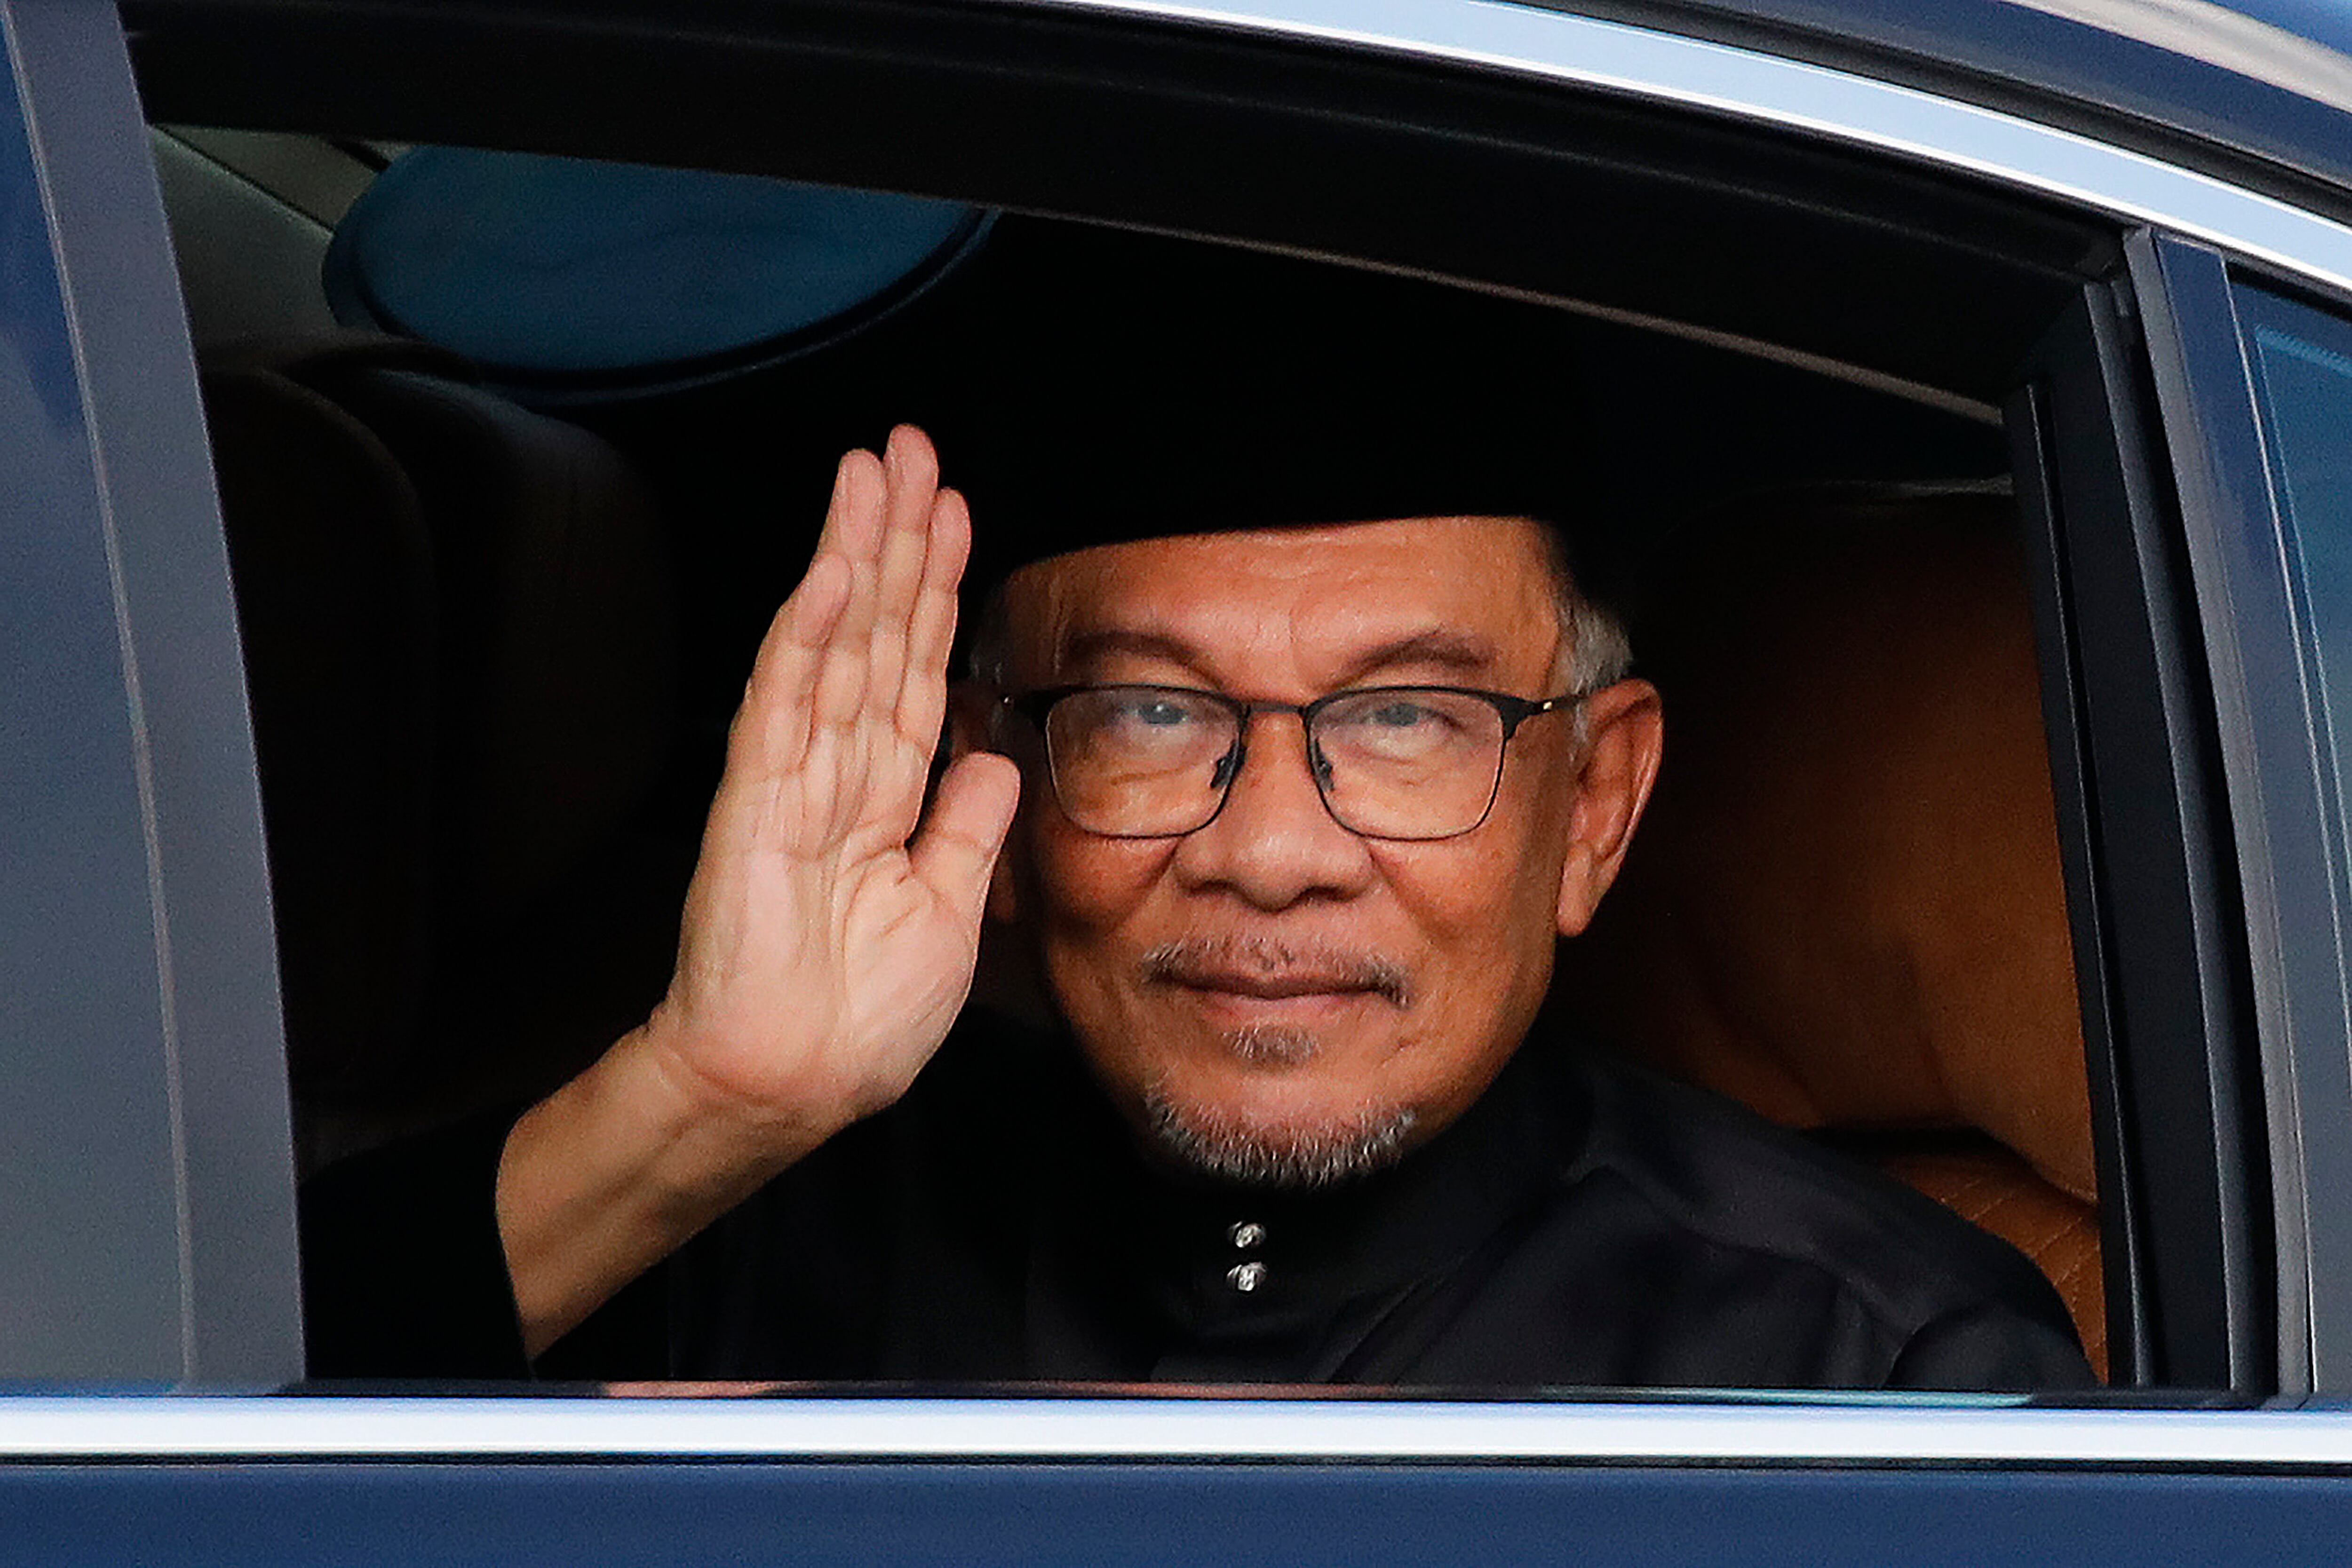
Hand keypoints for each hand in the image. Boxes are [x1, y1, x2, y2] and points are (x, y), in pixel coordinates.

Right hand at [645, 425, 1021, 1145]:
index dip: (936, 591)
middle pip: (878, 633)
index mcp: (886, 800)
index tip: (953, 515)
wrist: (791, 1086)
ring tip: (872, 472)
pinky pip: (786, 702)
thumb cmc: (860, 1022)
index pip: (916, 669)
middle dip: (897, 541)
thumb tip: (994, 759)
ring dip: (855, 555)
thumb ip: (965, 831)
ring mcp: (795, 779)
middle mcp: (841, 772)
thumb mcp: (948, 915)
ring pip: (833, 643)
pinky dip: (810, 634)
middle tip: (912, 451)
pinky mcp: (757, 802)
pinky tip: (831, 570)